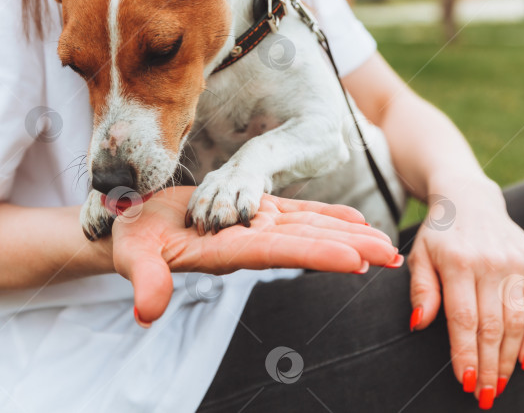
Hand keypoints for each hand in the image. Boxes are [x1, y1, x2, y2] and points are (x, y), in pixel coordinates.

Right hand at [111, 185, 401, 325]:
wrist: (131, 224)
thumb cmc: (128, 238)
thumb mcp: (132, 255)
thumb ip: (144, 280)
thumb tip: (146, 313)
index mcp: (224, 252)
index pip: (277, 253)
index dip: (315, 254)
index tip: (355, 260)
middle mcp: (247, 242)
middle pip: (305, 243)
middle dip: (349, 248)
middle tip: (394, 255)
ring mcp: (252, 226)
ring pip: (307, 228)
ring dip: (347, 233)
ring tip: (386, 241)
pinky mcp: (251, 211)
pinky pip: (295, 213)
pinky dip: (324, 214)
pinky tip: (354, 219)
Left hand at [408, 176, 523, 406]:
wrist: (469, 199)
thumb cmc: (439, 234)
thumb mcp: (420, 256)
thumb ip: (421, 290)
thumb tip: (418, 324)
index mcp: (458, 262)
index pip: (464, 318)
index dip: (465, 353)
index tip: (464, 381)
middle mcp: (490, 263)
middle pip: (493, 326)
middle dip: (488, 366)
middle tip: (483, 395)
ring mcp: (516, 263)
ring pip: (518, 322)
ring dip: (509, 359)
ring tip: (499, 384)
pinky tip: (523, 360)